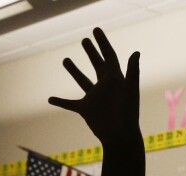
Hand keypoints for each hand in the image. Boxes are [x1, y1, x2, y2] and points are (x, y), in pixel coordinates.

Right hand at [49, 28, 140, 147]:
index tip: (95, 30)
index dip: (103, 42)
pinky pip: (70, 104)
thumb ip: (132, 71)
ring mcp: (94, 98)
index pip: (109, 56)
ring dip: (74, 71)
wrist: (120, 136)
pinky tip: (49, 98)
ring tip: (65, 59)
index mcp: (115, 79)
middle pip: (97, 65)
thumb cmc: (128, 114)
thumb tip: (136, 52)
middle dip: (91, 52)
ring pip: (82, 81)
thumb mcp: (130, 90)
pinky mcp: (86, 109)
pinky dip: (60, 101)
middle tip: (84, 40)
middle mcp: (105, 86)